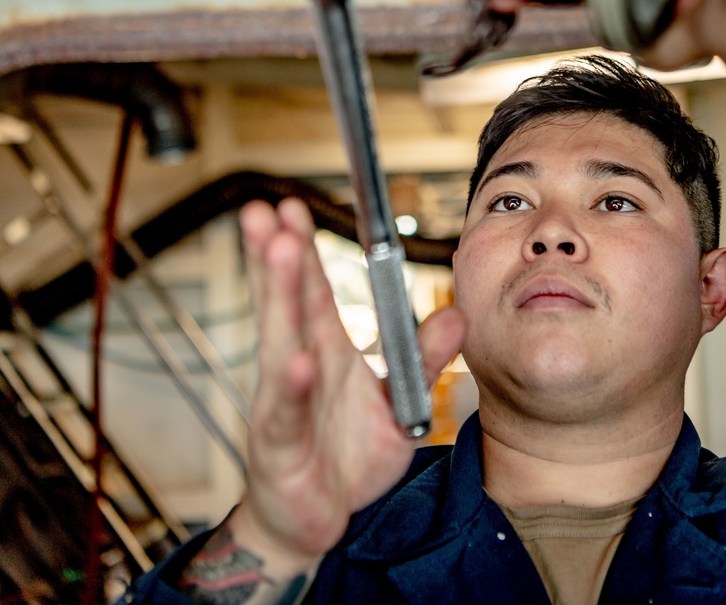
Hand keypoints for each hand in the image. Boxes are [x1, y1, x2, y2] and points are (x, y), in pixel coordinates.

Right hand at [231, 198, 464, 570]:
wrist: (318, 518)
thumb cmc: (349, 454)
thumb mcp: (397, 401)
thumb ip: (422, 359)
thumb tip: (457, 317)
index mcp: (323, 351)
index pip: (310, 290)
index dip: (301, 249)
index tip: (292, 207)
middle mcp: (297, 368)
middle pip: (287, 303)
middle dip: (278, 256)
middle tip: (268, 210)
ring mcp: (284, 405)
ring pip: (280, 343)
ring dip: (279, 295)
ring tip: (281, 250)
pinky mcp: (282, 448)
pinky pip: (287, 414)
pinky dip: (291, 388)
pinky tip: (297, 360)